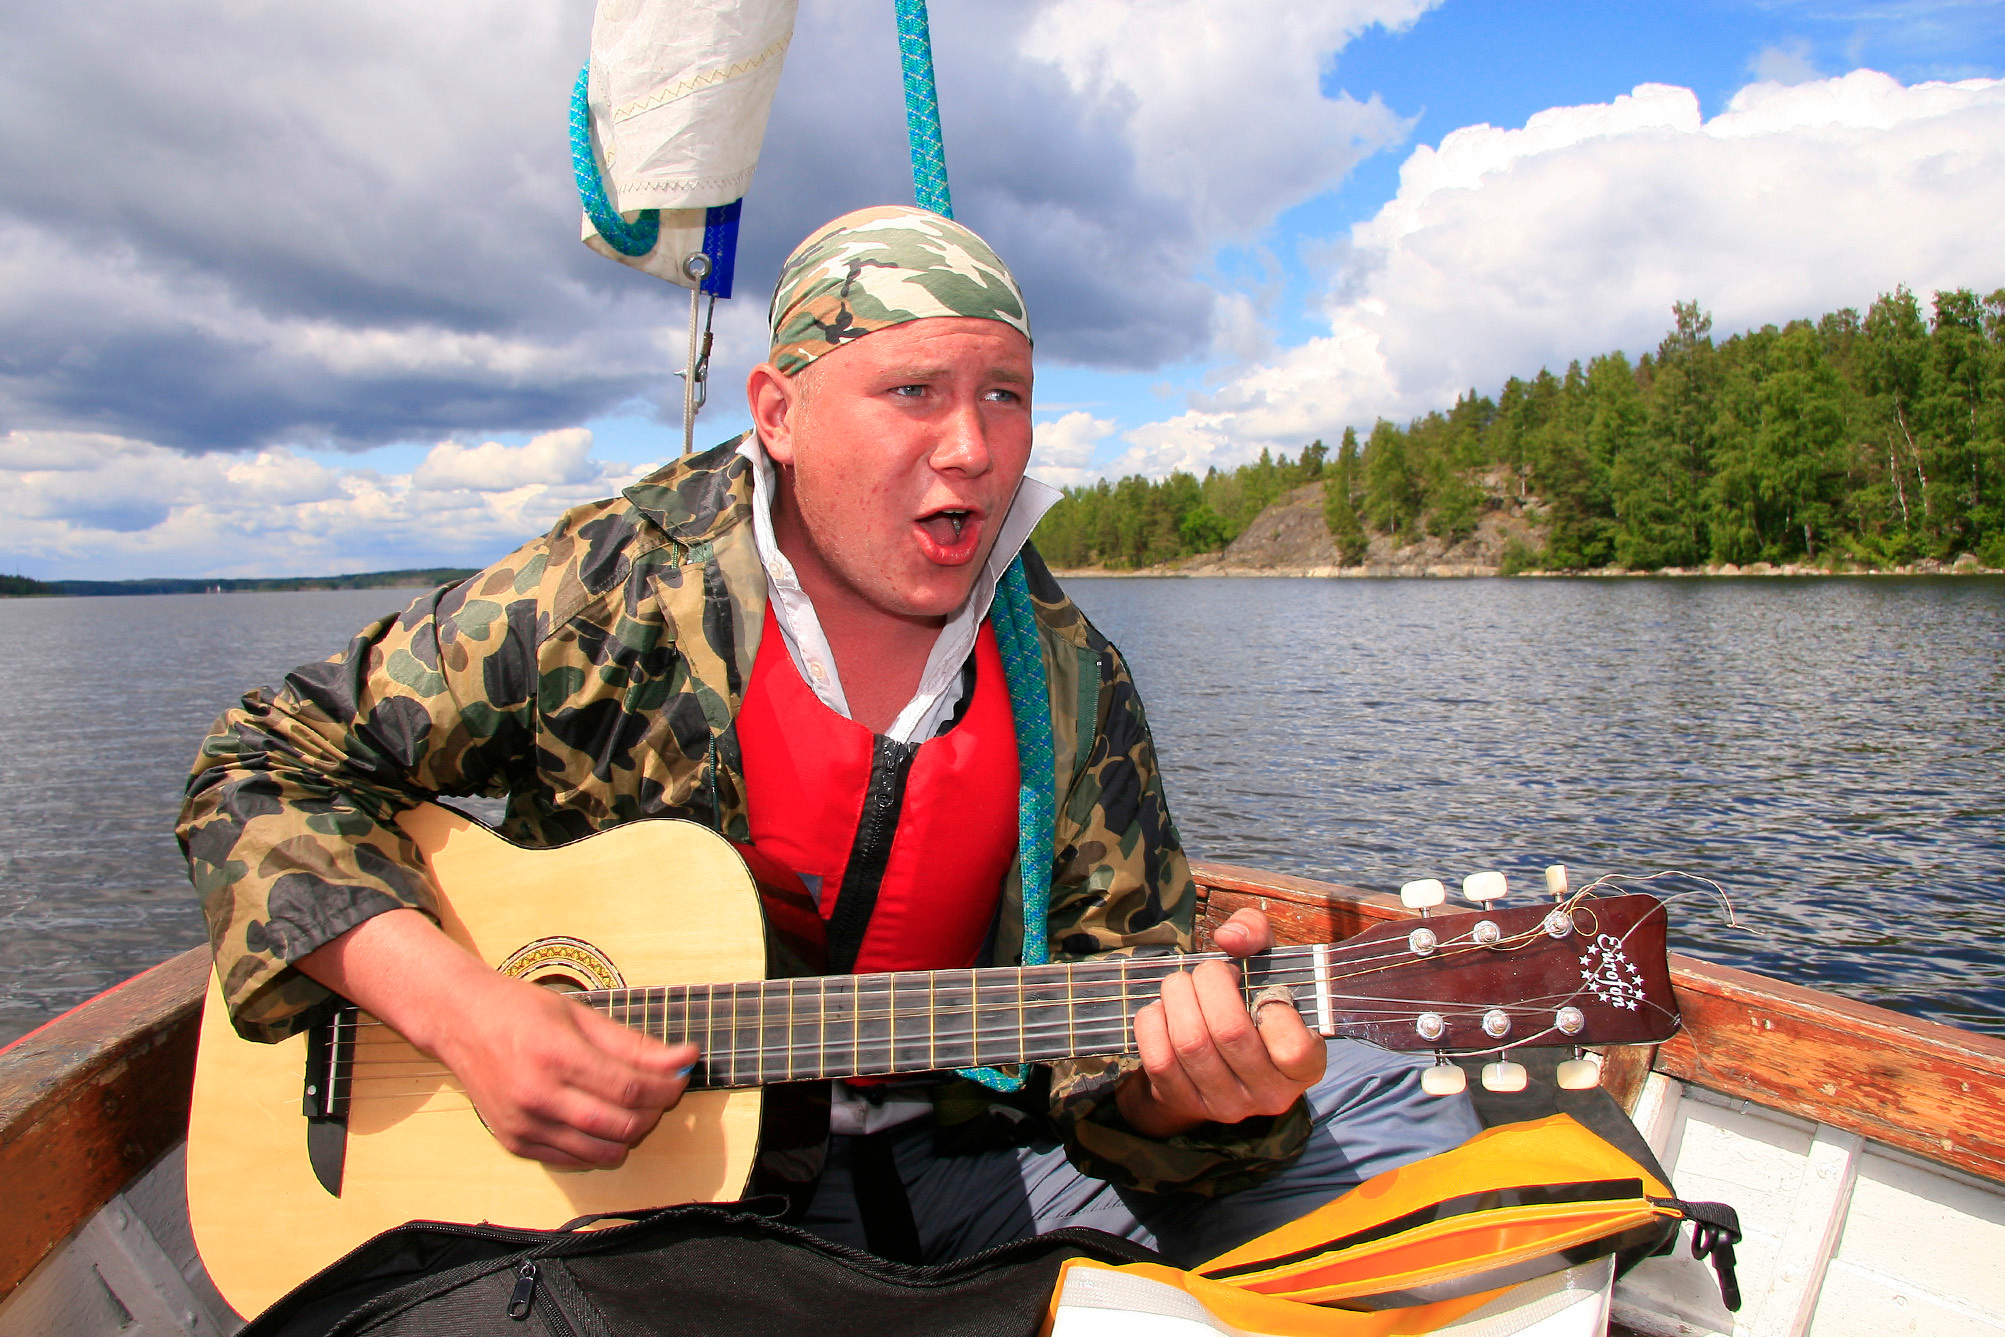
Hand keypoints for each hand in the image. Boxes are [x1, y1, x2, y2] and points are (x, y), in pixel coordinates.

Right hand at [433, 972, 696, 1167]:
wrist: (460, 1022)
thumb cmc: (521, 1011)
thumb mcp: (582, 1015)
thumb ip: (633, 1044)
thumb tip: (683, 1060)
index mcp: (558, 1056)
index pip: (630, 1089)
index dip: (667, 1087)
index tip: (683, 1073)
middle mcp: (539, 1096)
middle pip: (621, 1125)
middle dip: (655, 1112)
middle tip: (662, 1091)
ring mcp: (525, 1125)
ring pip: (602, 1151)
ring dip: (631, 1133)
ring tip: (634, 1106)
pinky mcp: (516, 1143)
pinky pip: (574, 1161)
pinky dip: (600, 1147)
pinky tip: (602, 1120)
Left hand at [1116, 908, 1325, 1138]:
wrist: (1214, 1056)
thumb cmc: (1249, 1001)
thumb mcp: (1264, 964)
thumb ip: (1256, 935)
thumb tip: (1229, 938)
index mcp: (1304, 1066)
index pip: (1293, 1048)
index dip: (1272, 1008)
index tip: (1258, 988)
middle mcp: (1269, 1094)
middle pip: (1229, 1033)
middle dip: (1209, 984)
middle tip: (1207, 971)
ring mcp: (1225, 1105)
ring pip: (1190, 1044)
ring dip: (1177, 997)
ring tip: (1182, 984)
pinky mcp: (1184, 1103)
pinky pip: (1160, 1059)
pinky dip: (1153, 1022)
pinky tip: (1163, 1010)